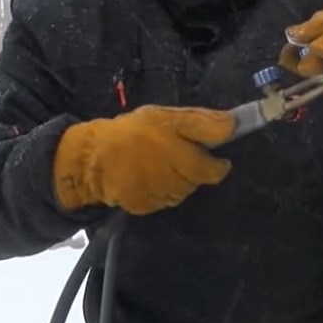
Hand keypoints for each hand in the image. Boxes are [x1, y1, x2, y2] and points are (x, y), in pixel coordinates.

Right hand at [52, 105, 234, 214]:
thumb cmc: (131, 132)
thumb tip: (233, 125)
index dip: (218, 163)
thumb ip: (201, 121)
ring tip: (160, 166)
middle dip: (194, 169)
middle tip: (178, 156)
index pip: (214, 169)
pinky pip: (165, 201)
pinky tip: (149, 178)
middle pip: (199, 180)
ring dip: (179, 181)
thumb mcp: (165, 116)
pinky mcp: (145, 207)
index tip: (216, 156)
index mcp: (177, 148)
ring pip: (183, 192)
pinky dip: (162, 192)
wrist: (89, 160)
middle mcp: (171, 174)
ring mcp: (158, 193)